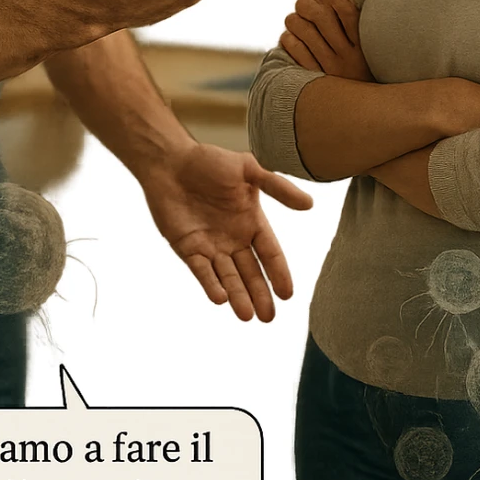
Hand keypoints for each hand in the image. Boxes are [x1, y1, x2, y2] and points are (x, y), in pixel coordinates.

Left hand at [144, 143, 312, 320]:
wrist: (170, 161)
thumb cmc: (210, 161)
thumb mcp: (248, 169)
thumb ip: (277, 187)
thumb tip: (310, 204)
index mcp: (252, 222)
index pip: (270, 253)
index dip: (279, 273)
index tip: (288, 294)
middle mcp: (234, 238)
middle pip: (250, 272)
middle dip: (260, 294)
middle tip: (269, 317)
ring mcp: (211, 246)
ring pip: (228, 277)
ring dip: (238, 296)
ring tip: (248, 316)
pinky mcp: (188, 248)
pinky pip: (202, 271)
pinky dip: (211, 284)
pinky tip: (220, 299)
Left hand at [279, 0, 373, 81]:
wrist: (361, 115)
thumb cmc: (360, 73)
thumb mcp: (367, 52)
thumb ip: (352, 27)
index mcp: (364, 46)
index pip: (347, 11)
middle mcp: (349, 57)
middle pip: (321, 17)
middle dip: (306, 4)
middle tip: (302, 4)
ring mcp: (331, 70)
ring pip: (304, 32)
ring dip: (293, 20)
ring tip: (293, 19)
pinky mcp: (315, 81)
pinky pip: (296, 51)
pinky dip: (288, 39)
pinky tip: (289, 37)